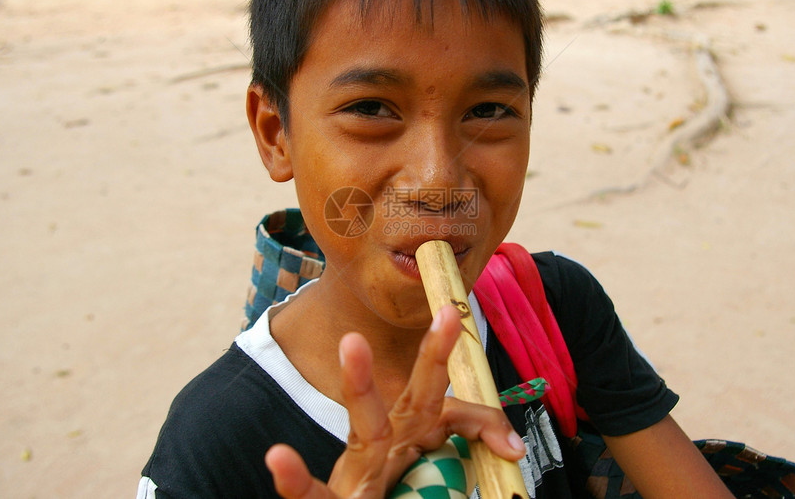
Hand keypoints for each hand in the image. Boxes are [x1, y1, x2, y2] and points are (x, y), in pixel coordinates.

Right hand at [265, 306, 525, 497]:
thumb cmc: (401, 498)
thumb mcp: (440, 477)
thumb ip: (468, 457)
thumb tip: (515, 452)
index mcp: (415, 443)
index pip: (451, 415)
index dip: (482, 422)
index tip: (513, 448)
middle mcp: (387, 448)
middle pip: (416, 401)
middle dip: (432, 358)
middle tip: (449, 314)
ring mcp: (357, 472)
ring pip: (363, 427)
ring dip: (358, 384)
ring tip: (352, 342)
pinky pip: (309, 494)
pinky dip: (294, 477)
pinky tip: (279, 458)